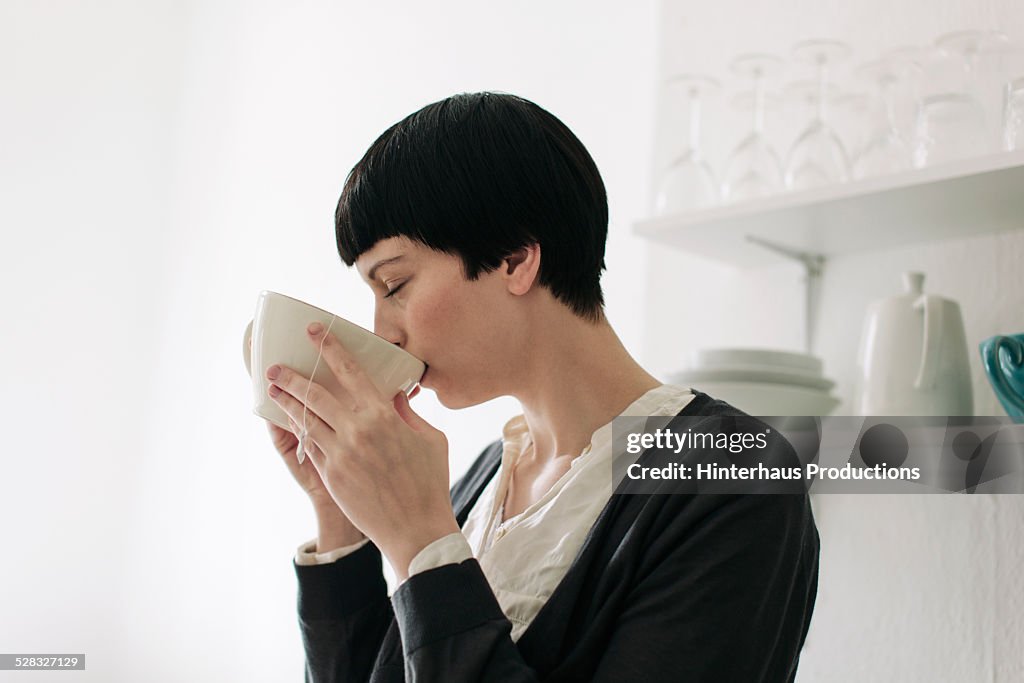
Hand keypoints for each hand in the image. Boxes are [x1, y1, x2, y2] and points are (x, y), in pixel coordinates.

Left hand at [265, 322, 458, 578]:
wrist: (416, 529)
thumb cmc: (429, 483)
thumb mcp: (430, 440)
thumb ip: (408, 414)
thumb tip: (394, 395)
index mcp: (384, 416)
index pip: (350, 372)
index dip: (330, 348)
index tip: (314, 332)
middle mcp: (357, 431)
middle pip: (315, 395)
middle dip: (292, 377)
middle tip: (276, 367)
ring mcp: (341, 455)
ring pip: (305, 420)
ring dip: (287, 402)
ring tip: (274, 390)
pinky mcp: (332, 476)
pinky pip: (310, 446)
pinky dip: (299, 430)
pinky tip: (292, 422)